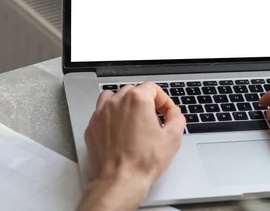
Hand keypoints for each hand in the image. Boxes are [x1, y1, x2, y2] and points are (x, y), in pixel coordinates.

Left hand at [78, 82, 185, 210]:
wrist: (120, 180)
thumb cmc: (143, 161)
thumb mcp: (173, 138)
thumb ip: (177, 118)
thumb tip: (174, 113)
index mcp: (138, 100)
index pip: (152, 88)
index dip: (163, 99)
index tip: (166, 111)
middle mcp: (117, 102)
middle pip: (133, 91)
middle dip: (145, 102)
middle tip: (153, 119)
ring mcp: (101, 114)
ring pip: (114, 97)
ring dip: (125, 104)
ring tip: (133, 119)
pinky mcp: (92, 127)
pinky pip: (101, 112)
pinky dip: (110, 116)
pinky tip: (119, 129)